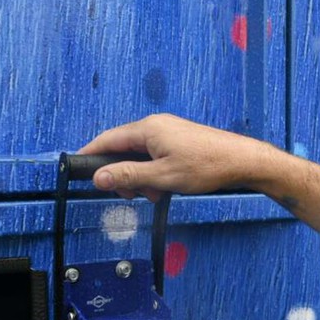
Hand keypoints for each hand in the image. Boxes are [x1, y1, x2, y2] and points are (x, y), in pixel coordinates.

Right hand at [78, 114, 278, 200]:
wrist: (242, 161)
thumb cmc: (207, 166)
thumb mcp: (162, 176)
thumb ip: (128, 176)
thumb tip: (99, 177)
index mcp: (148, 129)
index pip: (108, 139)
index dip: (91, 155)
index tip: (77, 169)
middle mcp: (156, 125)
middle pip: (123, 149)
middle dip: (122, 173)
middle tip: (130, 194)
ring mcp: (169, 132)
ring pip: (141, 155)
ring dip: (141, 177)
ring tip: (155, 194)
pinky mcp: (180, 140)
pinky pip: (156, 155)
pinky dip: (155, 172)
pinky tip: (165, 188)